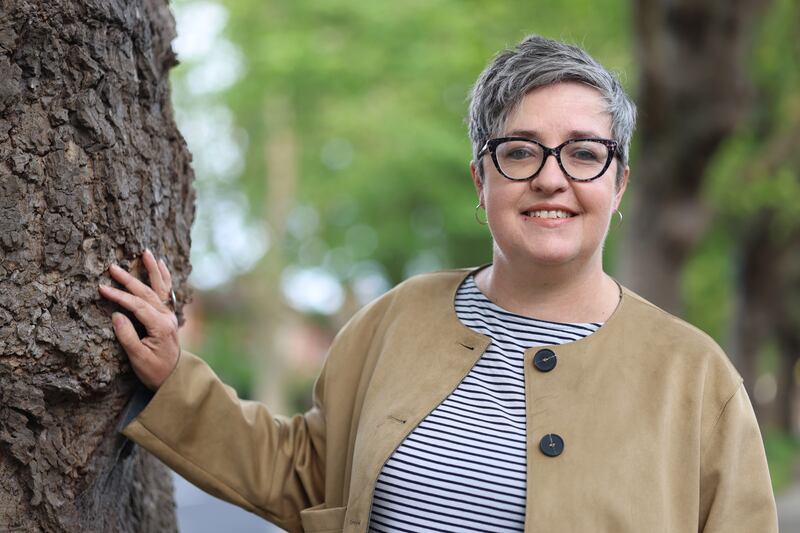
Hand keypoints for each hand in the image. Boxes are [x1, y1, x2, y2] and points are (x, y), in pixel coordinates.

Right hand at [98, 249, 180, 390]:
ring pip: (158, 288)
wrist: (173, 377)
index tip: (102, 288)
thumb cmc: (154, 370)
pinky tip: (160, 264)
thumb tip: (116, 315)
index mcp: (161, 327)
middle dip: (129, 280)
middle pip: (146, 293)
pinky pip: (166, 291)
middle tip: (112, 267)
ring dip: (151, 270)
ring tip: (145, 252)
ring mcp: (169, 315)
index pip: (137, 306)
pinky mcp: (167, 314)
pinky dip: (163, 277)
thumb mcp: (138, 358)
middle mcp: (167, 317)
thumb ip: (127, 337)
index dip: (119, 296)